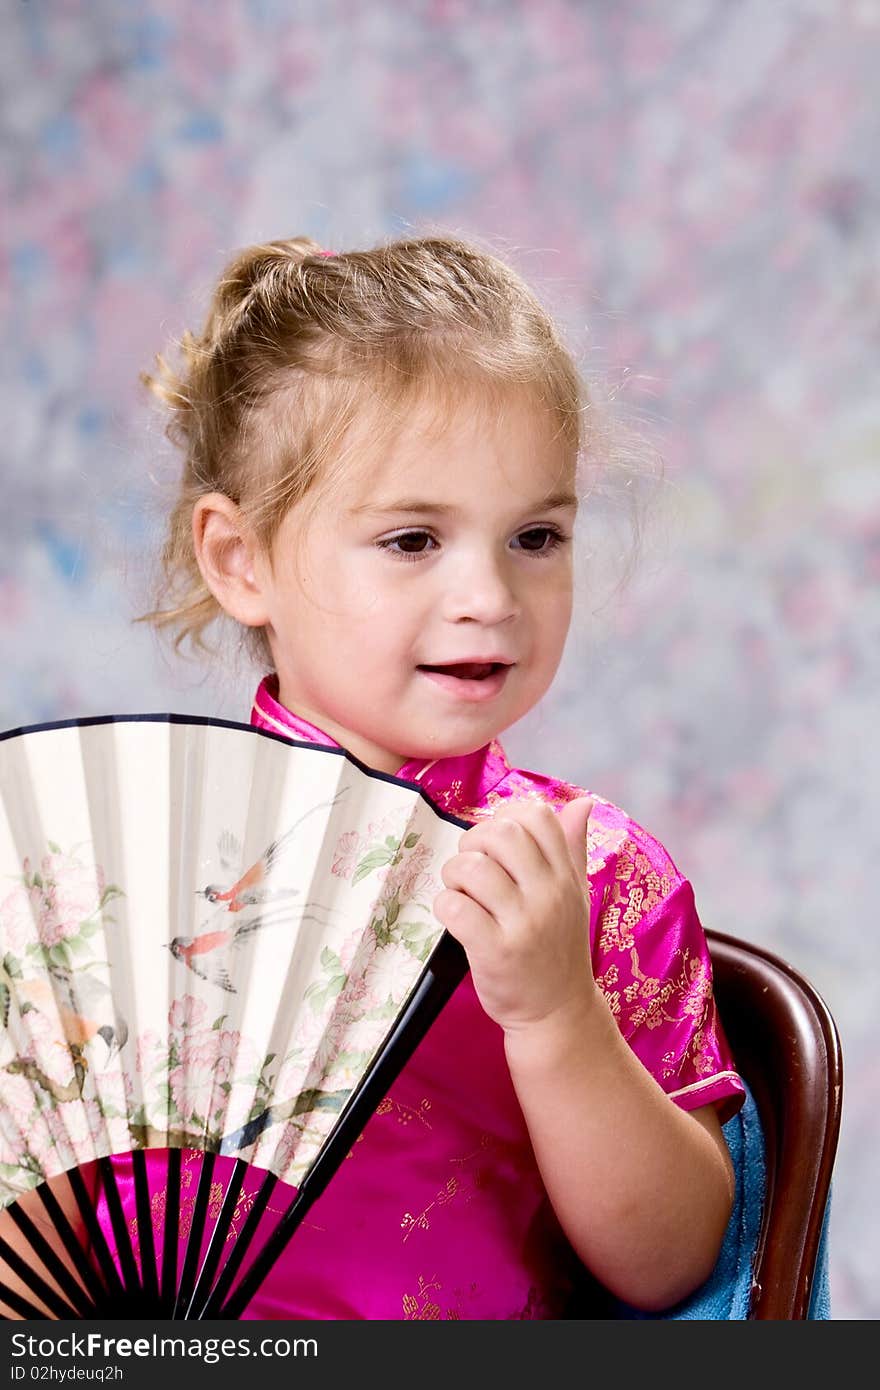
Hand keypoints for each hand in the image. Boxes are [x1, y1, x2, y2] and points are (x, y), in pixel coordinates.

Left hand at [433, 796, 595, 1033]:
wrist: (557, 1013)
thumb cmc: (559, 949)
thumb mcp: (575, 896)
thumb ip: (573, 848)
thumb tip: (582, 803)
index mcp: (566, 876)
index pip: (537, 816)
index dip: (505, 818)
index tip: (495, 845)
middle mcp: (549, 894)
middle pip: (501, 834)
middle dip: (473, 843)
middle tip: (470, 869)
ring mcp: (523, 923)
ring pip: (472, 869)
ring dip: (454, 876)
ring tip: (460, 894)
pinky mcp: (496, 952)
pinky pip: (456, 908)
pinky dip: (445, 907)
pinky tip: (455, 918)